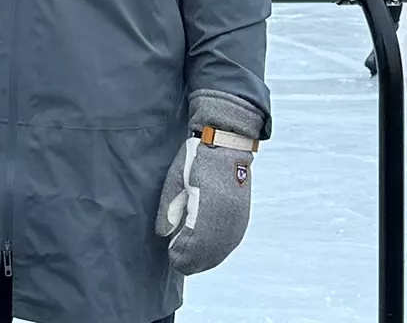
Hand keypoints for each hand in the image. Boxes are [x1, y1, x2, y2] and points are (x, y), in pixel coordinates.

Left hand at [155, 90, 264, 274]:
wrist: (226, 144)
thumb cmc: (196, 159)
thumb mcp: (175, 179)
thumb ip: (169, 207)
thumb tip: (164, 234)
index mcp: (207, 206)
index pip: (193, 243)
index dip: (181, 254)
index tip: (170, 254)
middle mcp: (226, 216)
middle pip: (208, 252)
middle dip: (191, 260)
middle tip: (176, 261)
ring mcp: (238, 217)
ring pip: (221, 250)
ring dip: (205, 259)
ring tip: (188, 261)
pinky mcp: (243, 216)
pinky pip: (231, 242)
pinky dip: (217, 251)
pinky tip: (206, 253)